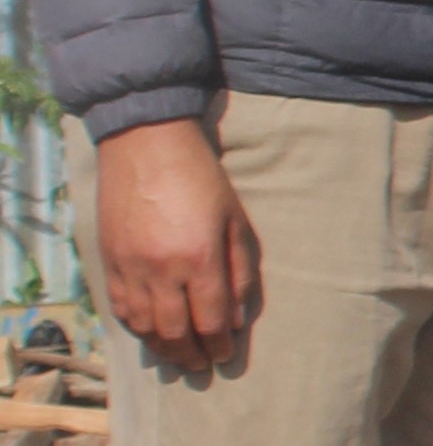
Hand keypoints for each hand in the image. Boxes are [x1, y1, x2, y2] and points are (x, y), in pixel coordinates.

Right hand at [95, 117, 259, 372]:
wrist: (146, 146)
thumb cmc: (202, 179)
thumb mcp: (236, 219)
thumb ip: (240, 270)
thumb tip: (238, 317)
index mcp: (200, 258)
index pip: (212, 319)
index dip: (220, 344)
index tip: (225, 357)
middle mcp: (162, 270)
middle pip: (176, 331)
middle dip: (191, 355)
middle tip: (202, 368)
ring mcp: (130, 268)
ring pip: (144, 327)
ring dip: (162, 349)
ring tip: (178, 359)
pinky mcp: (109, 262)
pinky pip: (121, 309)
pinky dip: (136, 328)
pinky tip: (150, 334)